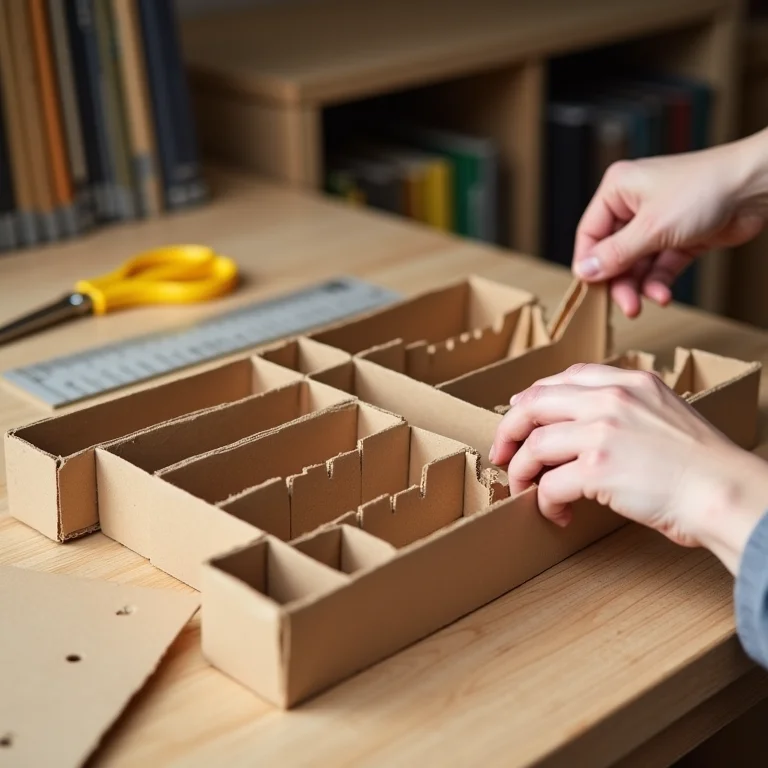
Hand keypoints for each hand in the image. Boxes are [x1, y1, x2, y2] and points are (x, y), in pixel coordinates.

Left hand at [489, 364, 767, 574]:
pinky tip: (558, 513)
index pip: (565, 378)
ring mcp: (602, 431)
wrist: (725, 492)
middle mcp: (612, 398)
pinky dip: (544, 501)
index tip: (520, 417)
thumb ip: (626, 409)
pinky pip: (549, 484)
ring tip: (527, 490)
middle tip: (502, 454)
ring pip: (534, 445)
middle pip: (534, 403)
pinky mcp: (597, 467)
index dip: (533, 398)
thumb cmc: (701, 466)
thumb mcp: (666, 413)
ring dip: (522, 472)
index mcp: (629, 382)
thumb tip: (580, 429)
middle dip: (509, 430)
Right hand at [572, 131, 767, 317]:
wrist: (756, 186)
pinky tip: (664, 295)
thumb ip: (615, 254)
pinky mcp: (679, 237)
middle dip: (620, 281)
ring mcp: (657, 222)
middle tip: (626, 305)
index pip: (590, 233)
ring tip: (646, 304)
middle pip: (613, 253)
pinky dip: (659, 282)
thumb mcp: (651, 228)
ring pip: (637, 264)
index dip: (588, 263)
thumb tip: (584, 272)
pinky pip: (660, 266)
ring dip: (641, 286)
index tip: (591, 289)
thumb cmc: (705, 189)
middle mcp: (633, 205)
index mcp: (618, 190)